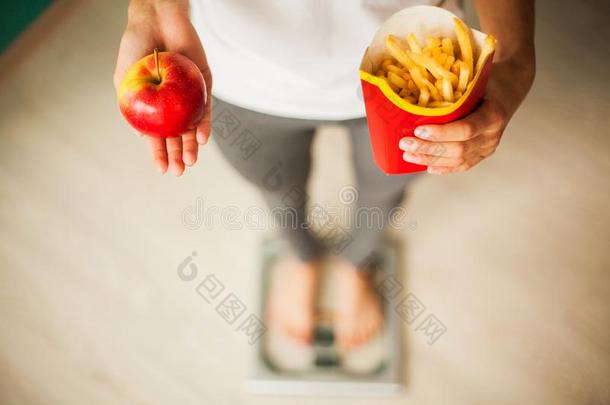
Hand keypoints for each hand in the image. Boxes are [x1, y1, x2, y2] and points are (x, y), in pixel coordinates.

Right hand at [113, 0, 212, 175]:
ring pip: (192, 127)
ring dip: (192, 145)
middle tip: (178, 172)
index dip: (158, 154)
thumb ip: (130, 104)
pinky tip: (202, 139)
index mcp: (152, 107)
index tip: (161, 170)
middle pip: (177, 136)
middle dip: (177, 155)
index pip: (156, 136)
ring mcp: (189, 97)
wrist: (156, 19)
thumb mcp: (126, 79)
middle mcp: (172, 105)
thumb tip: (139, 135)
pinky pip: (206, 109)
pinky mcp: (204, 86)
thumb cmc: (136, 47)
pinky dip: (204, 124)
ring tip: (190, 161)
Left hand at [399, 58, 534, 174]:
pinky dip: (444, 168)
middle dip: (428, 148)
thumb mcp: (477, 78)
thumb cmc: (489, 79)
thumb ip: (456, 86)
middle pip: (458, 149)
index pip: (465, 129)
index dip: (441, 133)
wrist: (510, 88)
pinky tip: (427, 167)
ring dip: (430, 159)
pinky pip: (462, 165)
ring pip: (457, 160)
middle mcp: (492, 136)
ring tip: (408, 155)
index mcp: (493, 115)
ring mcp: (488, 148)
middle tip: (405, 144)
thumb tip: (417, 82)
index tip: (418, 130)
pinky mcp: (482, 154)